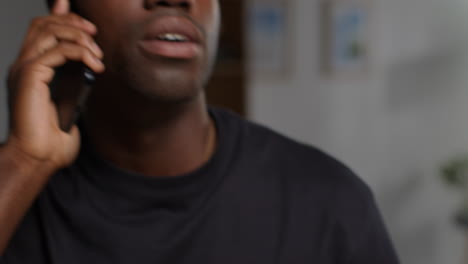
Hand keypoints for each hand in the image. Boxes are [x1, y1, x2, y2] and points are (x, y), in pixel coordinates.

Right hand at [5, 0, 104, 169]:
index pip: (42, 31)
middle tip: (95, 34)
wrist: (39, 157)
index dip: (63, 19)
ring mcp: (25, 69)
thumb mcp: (70, 104)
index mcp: (32, 70)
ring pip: (49, 31)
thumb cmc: (53, 138)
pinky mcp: (30, 76)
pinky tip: (94, 65)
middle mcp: (25, 65)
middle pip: (43, 24)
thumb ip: (76, 84)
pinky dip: (80, 53)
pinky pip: (57, 51)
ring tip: (97, 54)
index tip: (90, 28)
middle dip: (72, 22)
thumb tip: (90, 71)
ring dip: (78, 36)